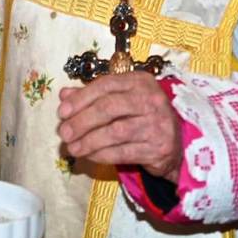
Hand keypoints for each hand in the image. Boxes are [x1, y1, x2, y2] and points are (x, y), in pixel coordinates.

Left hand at [57, 72, 182, 182]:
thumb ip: (92, 95)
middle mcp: (151, 99)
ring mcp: (157, 124)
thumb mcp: (120, 97)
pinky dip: (102, 155)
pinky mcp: (158, 148)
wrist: (176, 141)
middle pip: (108, 108)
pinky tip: (89, 156)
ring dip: (89, 141)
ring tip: (72, 148)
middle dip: (82, 121)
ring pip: (115, 132)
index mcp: (139, 81)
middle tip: (64, 132)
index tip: (62, 112)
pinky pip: (124, 152)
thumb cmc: (141, 114)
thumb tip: (64, 95)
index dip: (81, 98)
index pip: (105, 85)